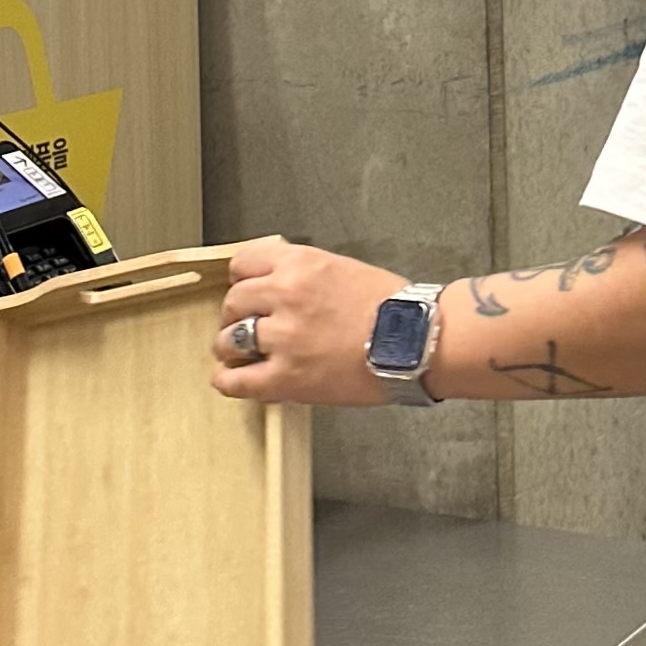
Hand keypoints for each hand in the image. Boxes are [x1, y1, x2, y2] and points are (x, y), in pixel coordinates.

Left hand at [211, 236, 417, 403]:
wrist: (416, 341)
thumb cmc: (392, 308)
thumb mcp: (342, 269)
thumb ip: (303, 274)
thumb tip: (277, 285)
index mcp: (299, 264)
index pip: (243, 264)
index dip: (243, 280)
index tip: (248, 292)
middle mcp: (284, 295)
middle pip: (233, 302)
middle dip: (237, 315)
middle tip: (247, 326)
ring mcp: (282, 338)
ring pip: (228, 339)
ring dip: (231, 347)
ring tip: (241, 355)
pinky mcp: (286, 377)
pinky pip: (237, 381)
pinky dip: (228, 381)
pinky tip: (231, 379)